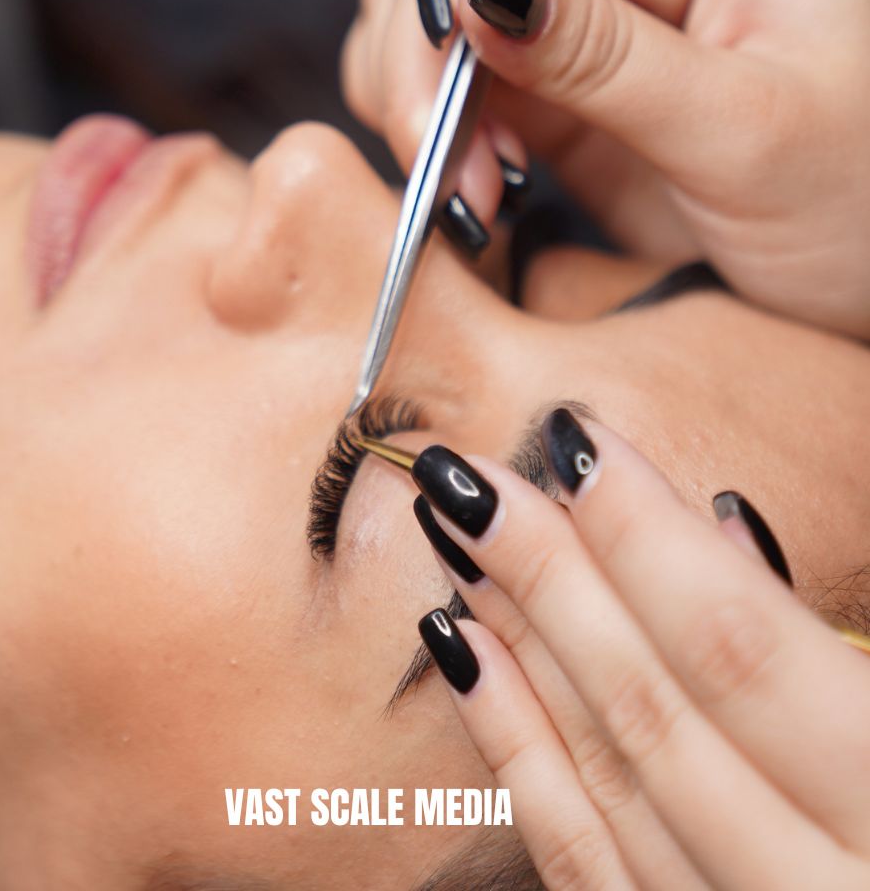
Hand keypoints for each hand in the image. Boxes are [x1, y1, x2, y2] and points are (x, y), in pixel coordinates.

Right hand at [342, 0, 869, 337]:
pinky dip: (435, 141)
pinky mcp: (546, 98)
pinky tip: (479, 195)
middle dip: (426, 43)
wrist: (866, 285)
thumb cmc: (865, 194)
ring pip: (433, 16)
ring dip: (421, 100)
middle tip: (443, 141)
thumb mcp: (745, 124)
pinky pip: (447, 92)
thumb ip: (606, 54)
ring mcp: (574, 24)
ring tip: (477, 188)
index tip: (450, 9)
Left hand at [408, 411, 869, 888]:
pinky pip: (580, 864)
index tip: (575, 439)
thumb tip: (724, 529)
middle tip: (467, 474)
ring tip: (457, 542)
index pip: (745, 651)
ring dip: (518, 643)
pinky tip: (462, 659)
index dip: (648, 539)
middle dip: (550, 573)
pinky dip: (515, 755)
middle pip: (651, 704)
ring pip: (604, 775)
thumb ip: (848, 643)